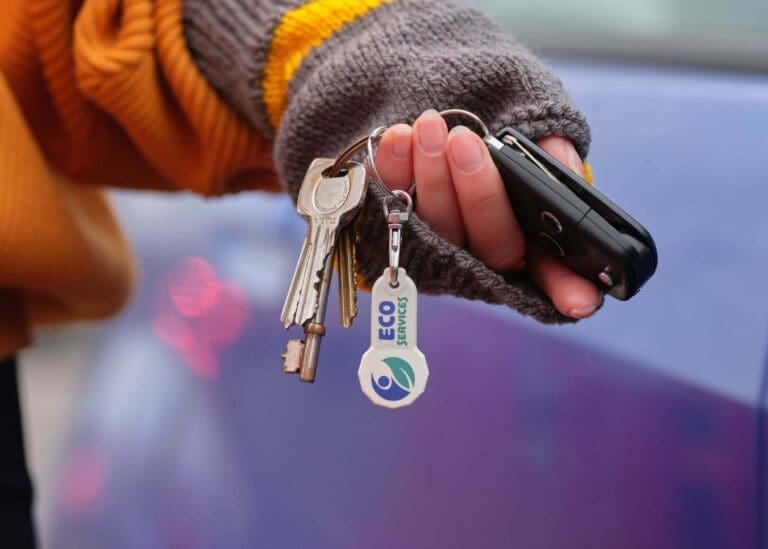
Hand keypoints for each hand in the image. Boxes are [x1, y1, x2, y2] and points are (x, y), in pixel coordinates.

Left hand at [375, 110, 601, 318]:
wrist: (438, 120)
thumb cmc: (500, 133)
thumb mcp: (537, 134)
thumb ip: (553, 152)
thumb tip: (557, 165)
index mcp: (534, 238)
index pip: (556, 272)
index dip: (568, 289)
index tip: (578, 301)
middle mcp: (488, 253)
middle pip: (491, 244)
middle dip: (479, 192)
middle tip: (465, 143)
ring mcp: (442, 246)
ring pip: (440, 228)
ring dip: (431, 176)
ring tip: (430, 128)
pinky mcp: (396, 227)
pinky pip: (392, 207)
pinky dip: (394, 171)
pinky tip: (401, 137)